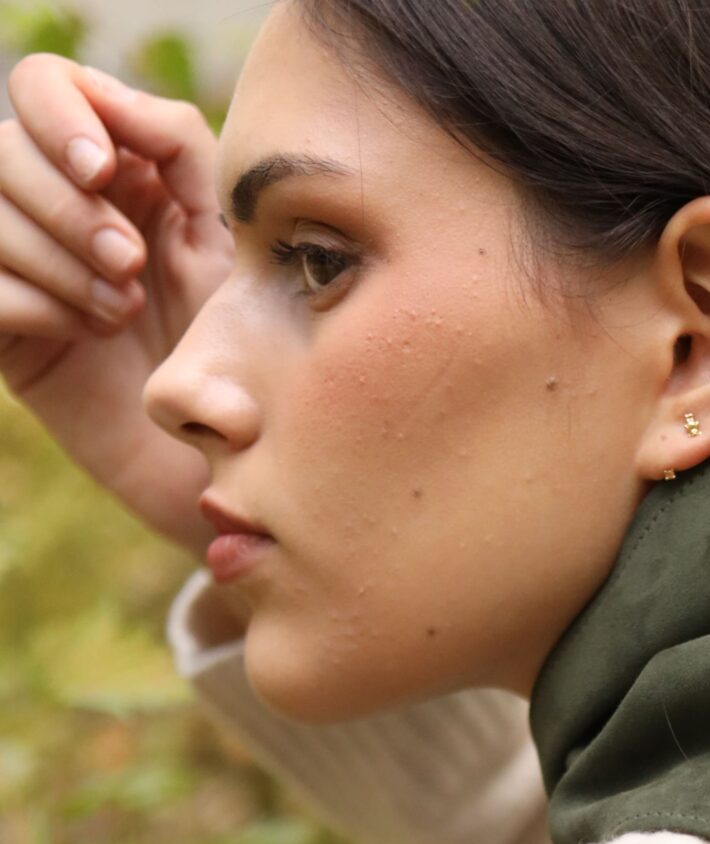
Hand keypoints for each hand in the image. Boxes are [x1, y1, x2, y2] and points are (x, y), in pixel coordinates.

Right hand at [0, 53, 232, 557]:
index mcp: (117, 166)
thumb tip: (111, 103)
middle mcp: (62, 205)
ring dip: (56, 258)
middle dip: (68, 206)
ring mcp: (27, 266)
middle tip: (131, 266)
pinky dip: (31, 302)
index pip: (46, 87)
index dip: (60, 115)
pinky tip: (83, 333)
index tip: (103, 169)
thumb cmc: (246, 343)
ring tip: (122, 309)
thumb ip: (177, 145)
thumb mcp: (226, 231)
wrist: (233, 452)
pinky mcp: (10, 331)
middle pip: (8, 149)